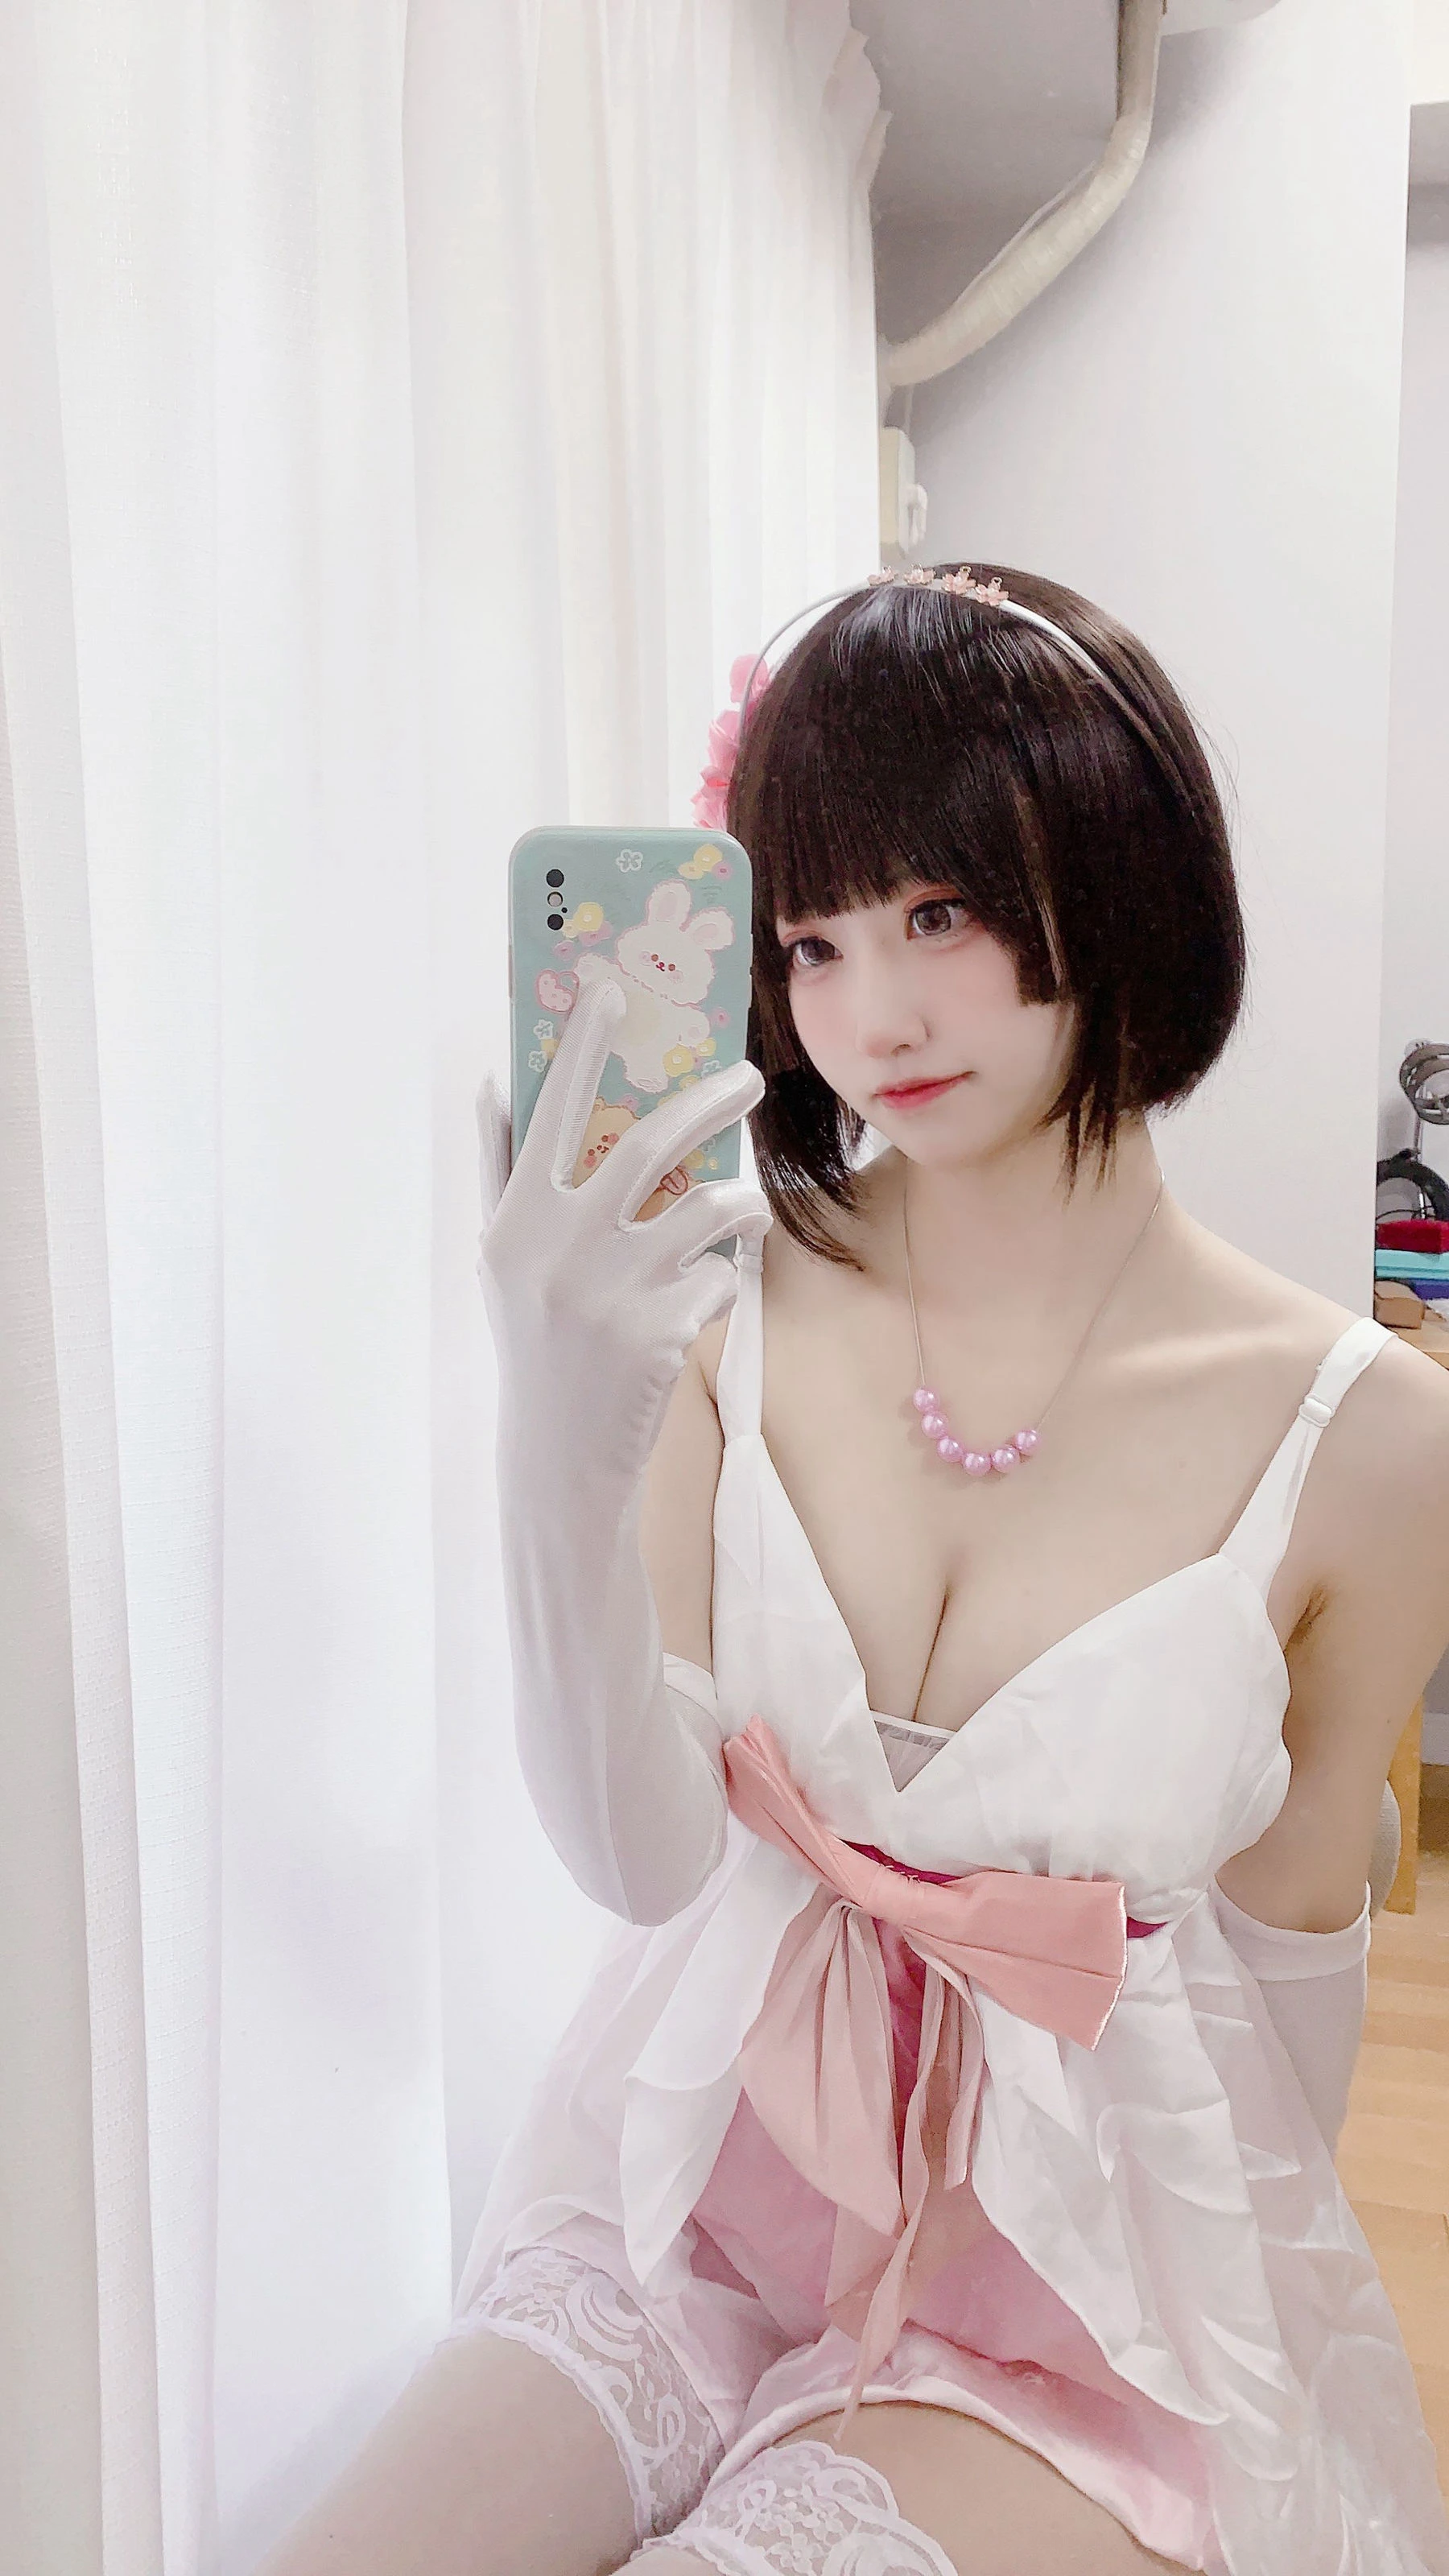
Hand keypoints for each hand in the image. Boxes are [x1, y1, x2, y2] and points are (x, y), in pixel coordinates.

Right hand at [475, 979, 769, 1481]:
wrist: (559, 1450)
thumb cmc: (534, 1340)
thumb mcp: (502, 1258)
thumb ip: (500, 1171)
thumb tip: (493, 1082)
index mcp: (518, 1219)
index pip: (551, 1112)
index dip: (583, 1048)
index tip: (611, 990)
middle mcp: (561, 1247)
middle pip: (649, 1145)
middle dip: (709, 1101)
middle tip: (748, 1074)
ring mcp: (613, 1291)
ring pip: (708, 1210)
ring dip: (740, 1198)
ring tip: (746, 1201)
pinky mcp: (661, 1331)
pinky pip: (720, 1274)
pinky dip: (723, 1275)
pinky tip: (705, 1293)